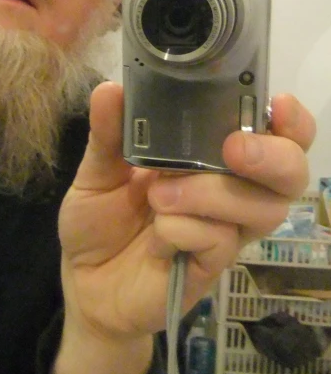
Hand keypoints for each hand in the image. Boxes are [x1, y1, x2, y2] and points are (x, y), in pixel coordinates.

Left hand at [58, 83, 314, 340]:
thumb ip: (108, 133)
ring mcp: (223, 231)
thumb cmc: (100, 220)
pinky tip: (157, 232)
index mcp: (209, 156)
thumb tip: (110, 90)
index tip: (278, 103)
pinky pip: (220, 241)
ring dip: (213, 192)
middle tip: (232, 148)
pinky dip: (186, 228)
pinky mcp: (209, 267)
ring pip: (262, 208)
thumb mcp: (97, 171)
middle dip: (272, 156)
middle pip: (290, 173)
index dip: (288, 121)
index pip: (273, 134)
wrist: (83, 283)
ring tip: (159, 196)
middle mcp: (229, 191)